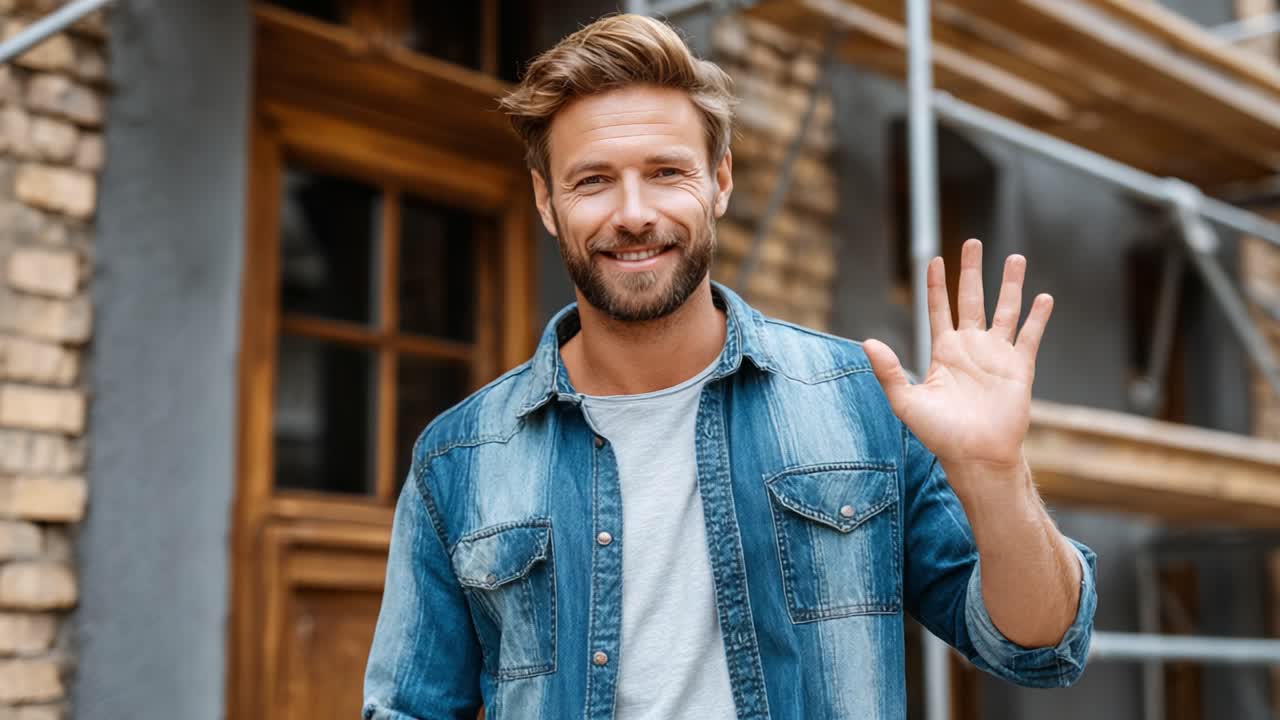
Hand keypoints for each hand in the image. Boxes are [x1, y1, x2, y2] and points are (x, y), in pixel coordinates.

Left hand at [863, 239, 1052, 473]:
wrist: (976, 457)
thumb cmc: (939, 434)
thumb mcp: (906, 401)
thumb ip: (887, 371)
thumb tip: (867, 341)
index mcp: (943, 352)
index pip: (938, 309)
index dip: (936, 285)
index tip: (933, 258)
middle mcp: (971, 348)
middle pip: (971, 299)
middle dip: (972, 271)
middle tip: (973, 242)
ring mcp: (996, 356)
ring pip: (1005, 310)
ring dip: (1010, 285)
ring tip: (1015, 258)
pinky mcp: (1019, 368)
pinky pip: (1029, 336)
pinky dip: (1037, 317)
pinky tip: (1043, 297)